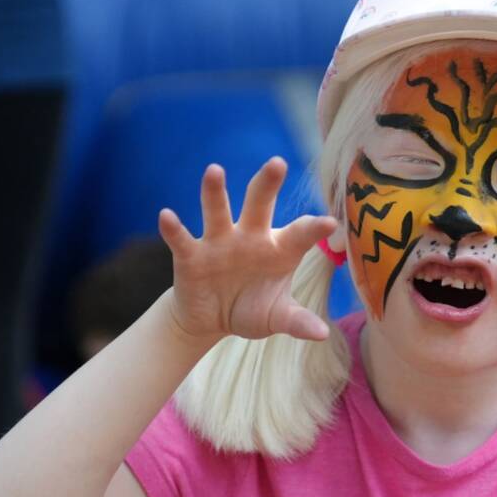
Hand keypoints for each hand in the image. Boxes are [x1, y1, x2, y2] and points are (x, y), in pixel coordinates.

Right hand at [159, 158, 336, 342]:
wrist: (212, 320)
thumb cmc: (252, 309)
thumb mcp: (277, 318)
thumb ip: (298, 321)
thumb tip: (322, 333)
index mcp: (279, 249)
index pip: (300, 233)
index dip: (314, 228)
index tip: (330, 223)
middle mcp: (251, 237)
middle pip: (259, 204)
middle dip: (267, 184)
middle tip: (277, 163)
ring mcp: (220, 242)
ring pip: (218, 211)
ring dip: (215, 192)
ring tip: (215, 170)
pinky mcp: (191, 255)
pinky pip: (182, 239)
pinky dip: (173, 228)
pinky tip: (166, 215)